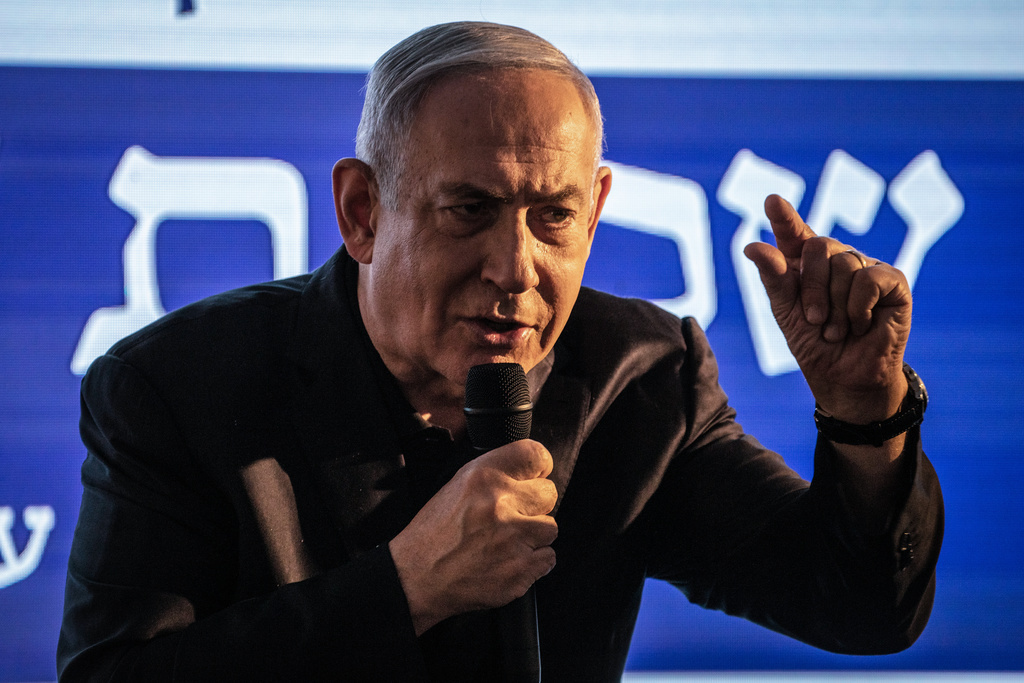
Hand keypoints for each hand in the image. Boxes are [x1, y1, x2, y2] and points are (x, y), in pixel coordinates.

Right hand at [388, 439, 557, 635]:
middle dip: (534, 506)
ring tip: (508, 542)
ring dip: (534, 536)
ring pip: (550, 528)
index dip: (539, 468)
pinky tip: (509, 561)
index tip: (536, 477)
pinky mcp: (519, 570)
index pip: (535, 456)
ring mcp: (512, 538)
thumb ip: (495, 476)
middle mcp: (500, 503)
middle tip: (514, 516)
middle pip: (548, 494)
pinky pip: (548, 558)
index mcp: (482, 476)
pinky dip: (533, 563)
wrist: (415, 578)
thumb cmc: (433, 534)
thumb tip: (529, 474)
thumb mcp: (457, 486)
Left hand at [743, 195, 911, 422]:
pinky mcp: (894, 282)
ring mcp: (867, 267)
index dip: (785, 217)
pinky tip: (861, 324)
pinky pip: (869, 277)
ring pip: (845, 264)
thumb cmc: (815, 345)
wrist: (844, 380)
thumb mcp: (786, 312)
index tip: (771, 201)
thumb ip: (774, 278)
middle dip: (811, 288)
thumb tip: (753, 246)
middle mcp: (838, 259)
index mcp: (807, 265)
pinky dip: (858, 307)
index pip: (795, 233)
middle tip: (815, 319)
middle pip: (819, 246)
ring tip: (837, 330)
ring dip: (835, 307)